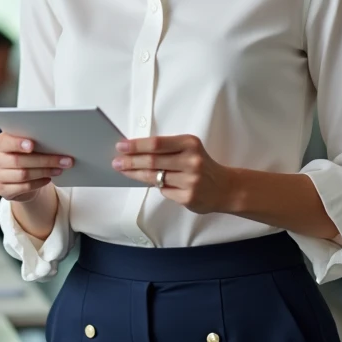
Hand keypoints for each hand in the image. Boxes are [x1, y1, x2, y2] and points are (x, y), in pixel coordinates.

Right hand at [0, 133, 72, 203]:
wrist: (20, 177)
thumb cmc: (26, 155)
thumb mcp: (28, 146)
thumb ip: (34, 141)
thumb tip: (56, 141)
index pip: (4, 142)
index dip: (18, 143)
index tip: (32, 145)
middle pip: (18, 160)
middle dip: (44, 160)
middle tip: (64, 160)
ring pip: (23, 174)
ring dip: (44, 171)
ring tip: (59, 169)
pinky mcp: (2, 190)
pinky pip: (23, 187)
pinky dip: (38, 182)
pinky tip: (49, 178)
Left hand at [112, 135, 233, 214]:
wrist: (225, 188)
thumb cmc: (201, 165)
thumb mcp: (189, 149)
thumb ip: (167, 149)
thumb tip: (135, 151)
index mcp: (190, 143)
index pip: (157, 144)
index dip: (136, 145)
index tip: (121, 146)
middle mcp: (191, 160)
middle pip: (152, 161)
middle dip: (130, 161)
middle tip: (116, 161)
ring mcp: (190, 180)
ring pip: (154, 178)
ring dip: (135, 174)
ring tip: (123, 171)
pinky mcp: (188, 197)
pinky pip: (164, 191)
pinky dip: (157, 186)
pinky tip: (155, 183)